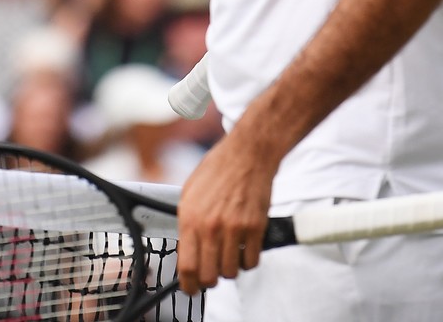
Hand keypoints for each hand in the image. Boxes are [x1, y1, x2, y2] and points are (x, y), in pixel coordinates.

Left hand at [174, 130, 276, 295]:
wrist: (248, 153)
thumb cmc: (218, 169)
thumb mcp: (189, 193)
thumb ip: (187, 222)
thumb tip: (186, 250)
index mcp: (190, 218)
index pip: (187, 266)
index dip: (189, 284)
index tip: (191, 289)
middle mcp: (211, 226)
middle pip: (209, 276)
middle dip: (210, 280)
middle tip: (212, 273)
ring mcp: (235, 228)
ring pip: (231, 272)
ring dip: (230, 269)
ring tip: (229, 255)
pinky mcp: (256, 227)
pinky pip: (252, 261)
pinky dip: (248, 260)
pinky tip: (244, 248)